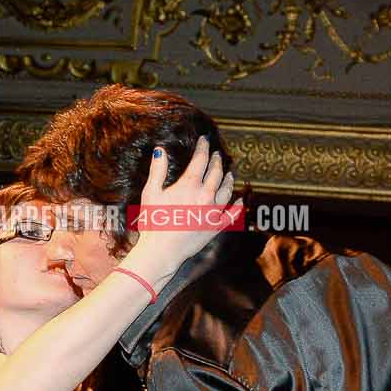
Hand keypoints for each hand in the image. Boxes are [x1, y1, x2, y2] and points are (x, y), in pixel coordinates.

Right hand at [125, 137, 236, 275]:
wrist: (162, 250)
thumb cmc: (153, 222)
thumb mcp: (151, 193)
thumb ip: (157, 170)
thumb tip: (160, 149)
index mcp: (189, 185)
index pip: (200, 160)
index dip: (203, 148)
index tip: (204, 140)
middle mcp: (206, 195)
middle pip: (216, 172)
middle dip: (217, 161)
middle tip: (217, 155)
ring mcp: (213, 211)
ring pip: (226, 190)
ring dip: (228, 179)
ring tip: (229, 173)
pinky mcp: (216, 227)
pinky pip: (232, 214)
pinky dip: (237, 206)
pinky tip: (239, 200)